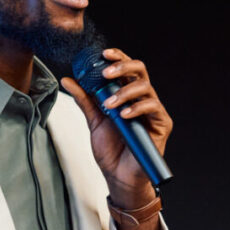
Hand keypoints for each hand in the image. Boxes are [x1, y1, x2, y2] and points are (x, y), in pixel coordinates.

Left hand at [59, 47, 172, 207]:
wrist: (118, 175)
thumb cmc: (110, 149)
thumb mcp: (94, 120)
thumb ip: (84, 99)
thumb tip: (68, 79)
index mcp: (127, 94)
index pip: (126, 68)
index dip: (118, 57)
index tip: (103, 54)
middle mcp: (142, 98)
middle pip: (140, 70)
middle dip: (123, 67)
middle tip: (106, 74)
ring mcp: (153, 110)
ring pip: (146, 88)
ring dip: (124, 92)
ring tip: (109, 105)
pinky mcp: (161, 124)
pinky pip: (153, 108)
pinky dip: (137, 108)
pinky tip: (124, 115)